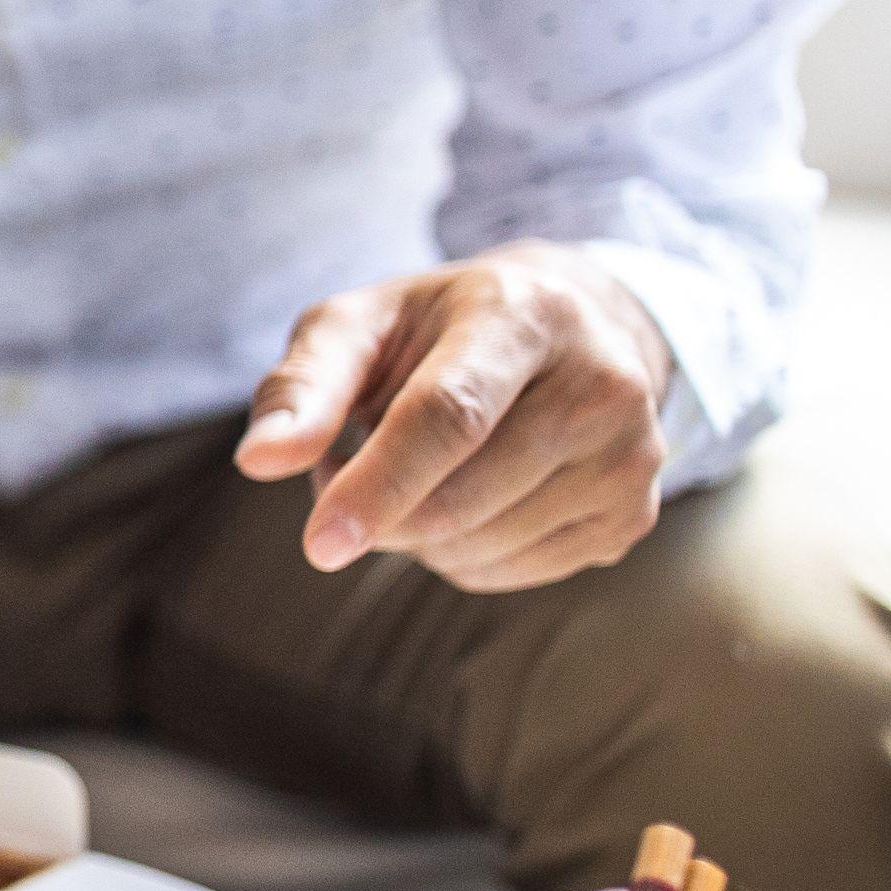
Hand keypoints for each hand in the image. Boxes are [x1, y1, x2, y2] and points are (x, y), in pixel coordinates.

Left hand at [235, 242, 677, 591]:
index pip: (450, 416)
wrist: (572, 329)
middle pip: (461, 496)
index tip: (319, 544)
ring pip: (479, 546)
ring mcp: (630, 458)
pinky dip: (454, 554)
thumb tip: (258, 461)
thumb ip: (303, 384)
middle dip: (377, 508)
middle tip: (348, 461)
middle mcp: (600, 385)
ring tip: (413, 468)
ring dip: (410, 532)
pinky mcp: (632, 518)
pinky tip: (461, 495)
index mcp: (524, 316)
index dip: (378, 484)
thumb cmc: (439, 329)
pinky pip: (506, 573)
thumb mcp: (362, 324)